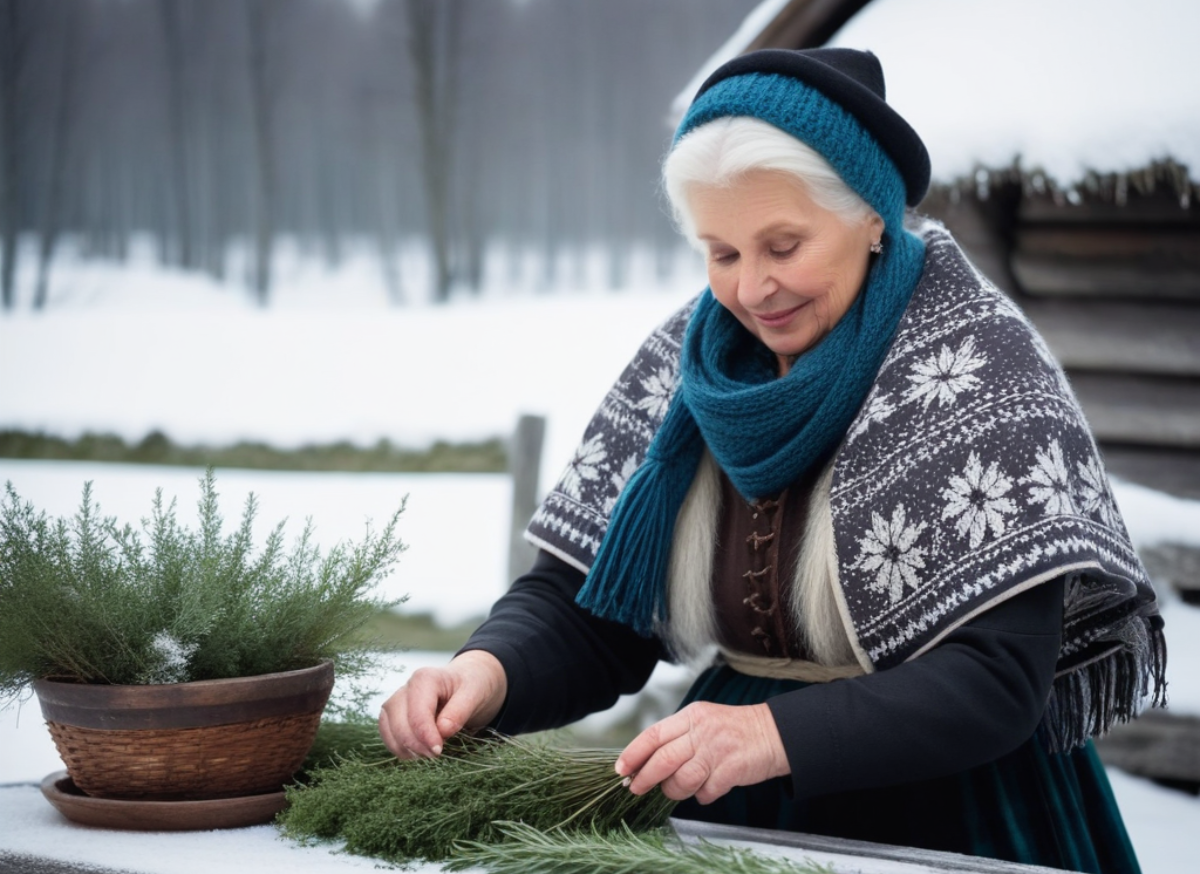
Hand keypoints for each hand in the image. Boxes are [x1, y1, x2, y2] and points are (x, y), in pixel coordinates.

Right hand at [378, 650, 506, 758]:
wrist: (466, 681)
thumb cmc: (470, 685)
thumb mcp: (474, 694)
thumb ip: (459, 711)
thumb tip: (442, 731)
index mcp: (425, 678)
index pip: (417, 713)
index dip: (426, 736)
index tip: (438, 750)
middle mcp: (406, 688)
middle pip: (399, 724)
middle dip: (416, 745)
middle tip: (436, 754)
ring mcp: (396, 702)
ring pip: (389, 731)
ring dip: (406, 749)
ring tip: (429, 753)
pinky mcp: (393, 716)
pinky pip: (388, 736)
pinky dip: (400, 749)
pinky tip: (418, 752)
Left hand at [615, 701, 788, 804]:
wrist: (775, 734)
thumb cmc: (735, 731)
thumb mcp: (703, 722)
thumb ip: (678, 738)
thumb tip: (646, 762)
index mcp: (691, 716)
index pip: (653, 734)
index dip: (633, 753)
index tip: (620, 769)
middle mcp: (701, 731)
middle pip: (662, 759)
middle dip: (644, 778)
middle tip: (636, 788)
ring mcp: (716, 750)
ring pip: (681, 780)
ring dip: (675, 790)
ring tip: (681, 789)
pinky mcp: (730, 769)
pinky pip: (705, 792)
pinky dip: (703, 795)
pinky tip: (709, 788)